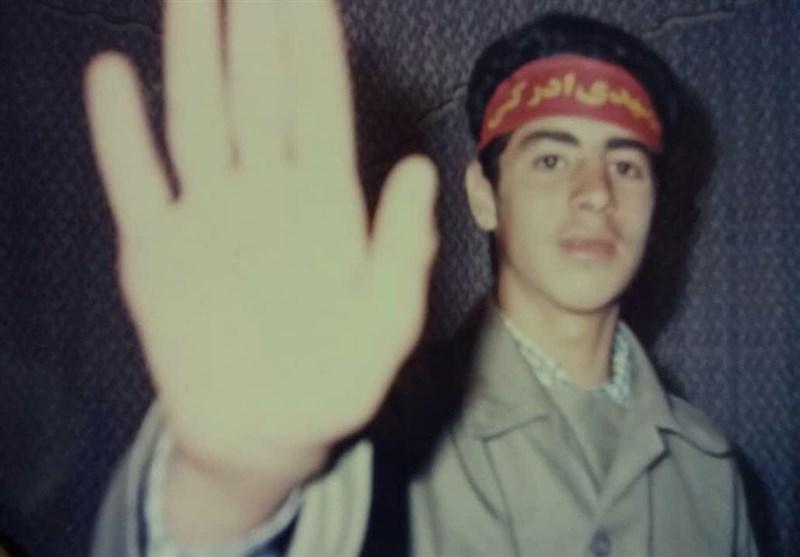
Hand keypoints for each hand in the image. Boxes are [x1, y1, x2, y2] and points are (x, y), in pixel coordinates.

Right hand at [85, 0, 436, 485]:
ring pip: (197, 120)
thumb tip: (421, 167)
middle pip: (257, 97)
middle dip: (254, 29)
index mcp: (324, 210)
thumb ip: (400, 249)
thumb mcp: (386, 323)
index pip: (318, 111)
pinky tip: (113, 78)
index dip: (314, 51)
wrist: (267, 436)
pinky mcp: (155, 255)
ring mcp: (208, 220)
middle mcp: (265, 199)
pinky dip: (120, 135)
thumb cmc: (337, 382)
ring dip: (191, 57)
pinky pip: (135, 183)